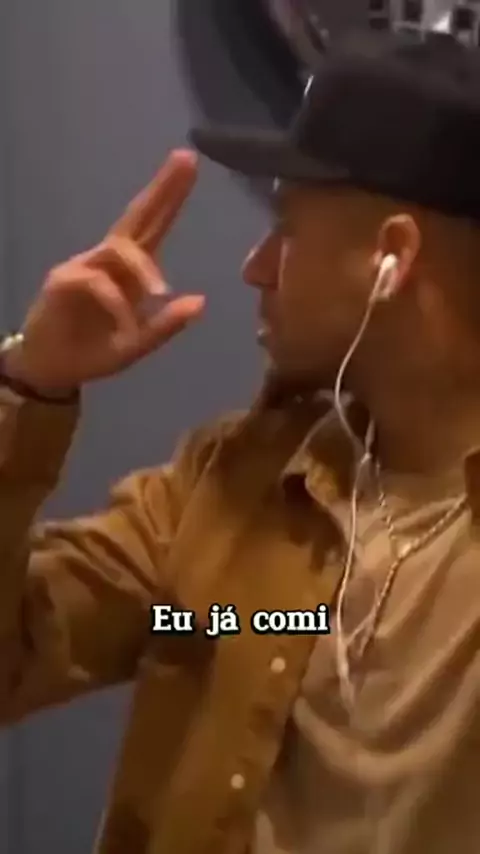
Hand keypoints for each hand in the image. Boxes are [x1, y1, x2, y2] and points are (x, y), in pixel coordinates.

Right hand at [3, 150, 204, 393]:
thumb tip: (201, 301)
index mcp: (129, 272)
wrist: (53, 371)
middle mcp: (108, 261)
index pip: (154, 227)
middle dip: (162, 189)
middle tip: (186, 159)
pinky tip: (125, 327)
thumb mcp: (136, 345)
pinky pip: (97, 282)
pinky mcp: (63, 281)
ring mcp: (84, 266)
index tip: (191, 164)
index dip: (170, 198)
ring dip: (143, 269)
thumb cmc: (93, 353)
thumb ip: (165, 325)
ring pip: (119, 250)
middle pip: (136, 217)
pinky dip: (116, 304)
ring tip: (159, 294)